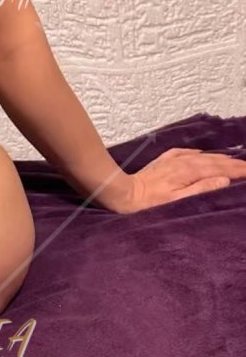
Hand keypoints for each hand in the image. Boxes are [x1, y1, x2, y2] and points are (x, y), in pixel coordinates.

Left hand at [104, 147, 245, 213]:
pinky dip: (198, 153)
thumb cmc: (150, 203)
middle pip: (214, 161)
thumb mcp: (178, 201)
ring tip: (233, 160)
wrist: (123, 193)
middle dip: (233, 163)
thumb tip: (224, 179)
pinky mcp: (164, 161)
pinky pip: (186, 153)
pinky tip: (202, 154)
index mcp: (189, 171)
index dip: (237, 170)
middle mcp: (183, 162)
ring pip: (202, 156)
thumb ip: (202, 189)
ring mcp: (173, 160)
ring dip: (219, 158)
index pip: (220, 169)